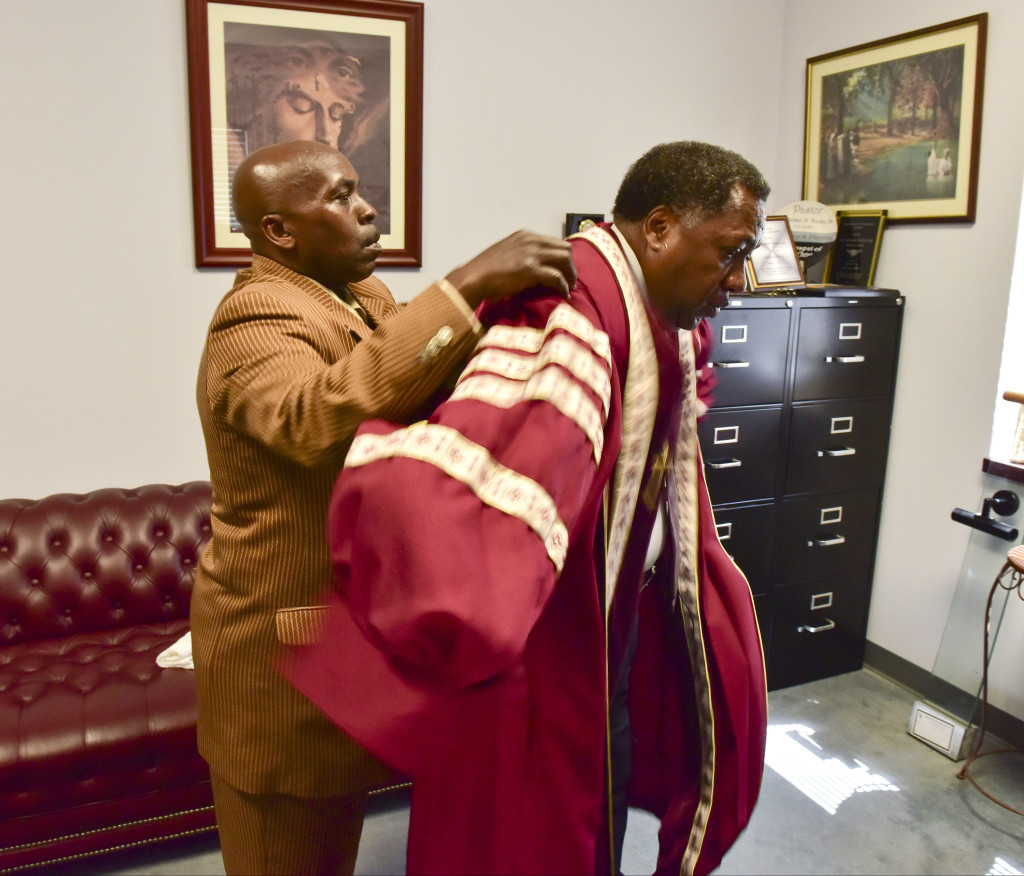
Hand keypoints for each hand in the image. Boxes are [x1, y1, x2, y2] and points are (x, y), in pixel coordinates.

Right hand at [444, 230, 576, 308]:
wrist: (474, 277)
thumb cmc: (486, 270)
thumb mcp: (507, 253)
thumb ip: (522, 254)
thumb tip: (536, 268)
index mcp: (525, 235)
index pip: (554, 242)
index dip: (562, 257)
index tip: (564, 270)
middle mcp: (531, 240)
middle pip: (565, 248)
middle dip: (570, 265)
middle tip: (569, 280)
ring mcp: (531, 254)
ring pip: (565, 259)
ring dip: (570, 275)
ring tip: (569, 287)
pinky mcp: (531, 269)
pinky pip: (556, 276)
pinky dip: (563, 286)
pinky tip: (563, 294)